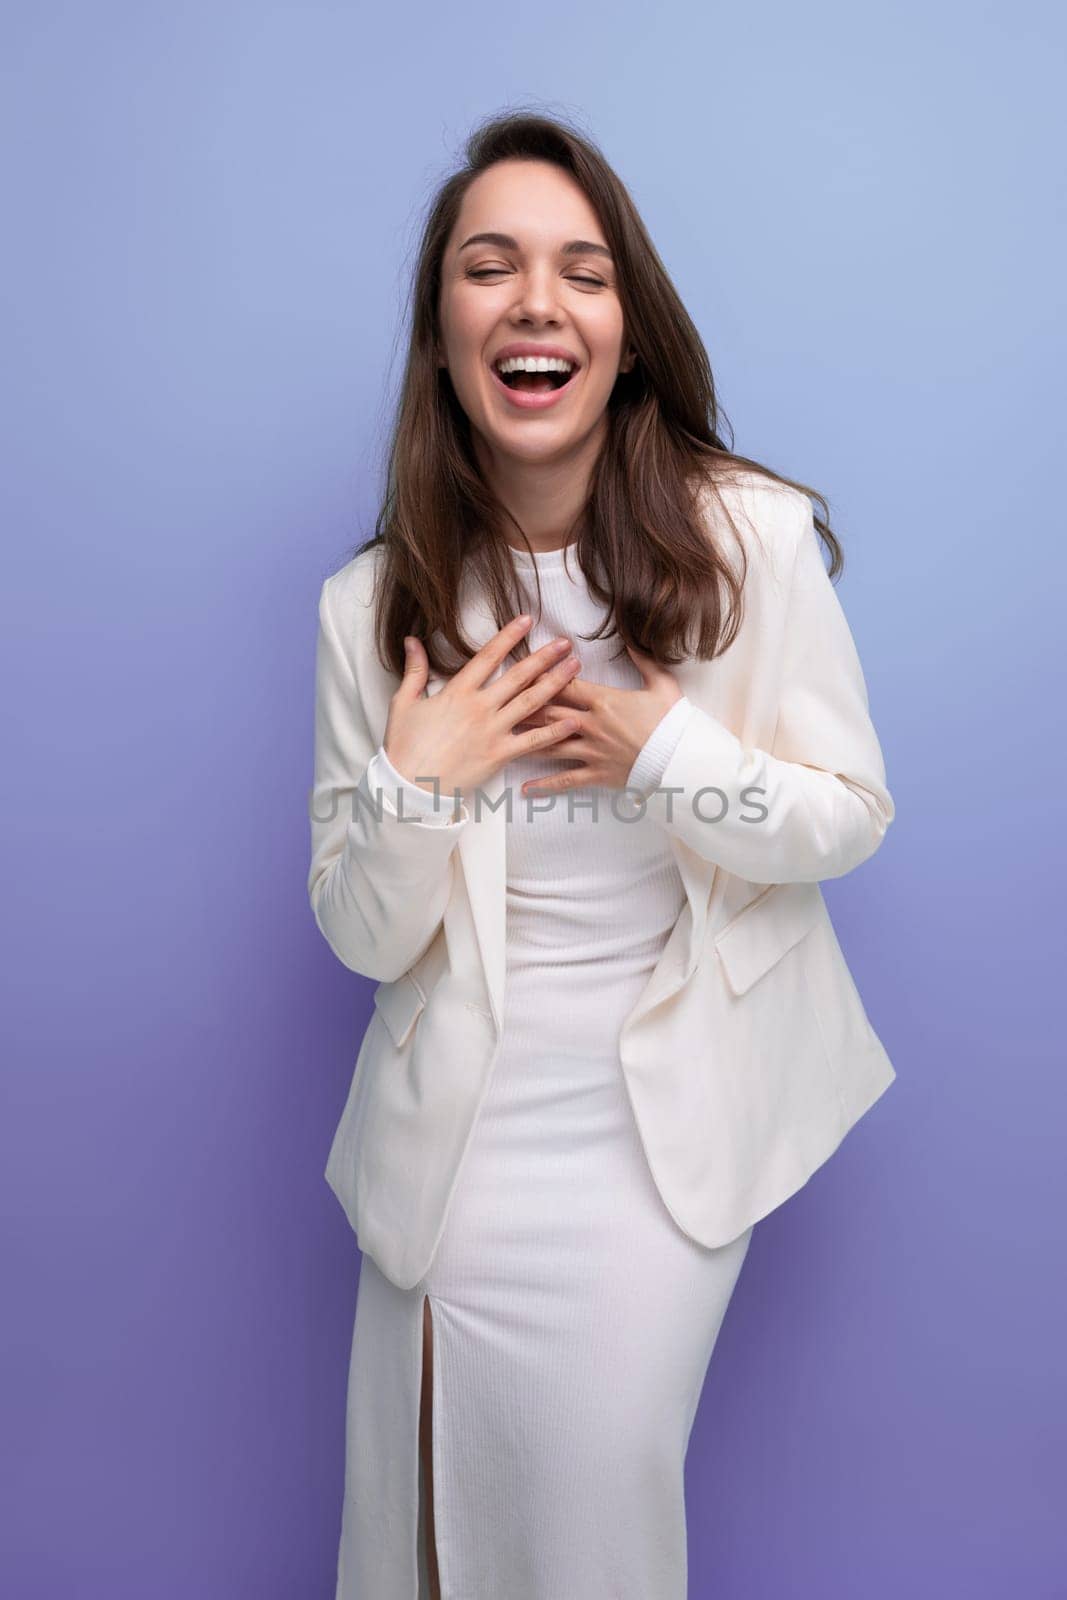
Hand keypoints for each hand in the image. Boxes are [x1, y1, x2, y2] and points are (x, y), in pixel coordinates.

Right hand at [382, 616, 584, 800]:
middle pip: (519, 676)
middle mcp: (480, 707)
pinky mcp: (499, 755)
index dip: (509, 636)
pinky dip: (554, 731)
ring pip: (531, 702)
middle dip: (544, 657)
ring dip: (556, 683)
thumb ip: (415, 670)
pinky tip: (573, 719)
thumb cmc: (404, 746)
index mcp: (458, 692)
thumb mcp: (404, 702)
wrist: (409, 786)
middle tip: (566, 643)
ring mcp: (492, 731)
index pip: (488, 656)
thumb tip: (412, 641)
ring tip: (575, 668)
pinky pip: (533, 742)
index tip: (527, 621)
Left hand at [515, 642, 682, 796]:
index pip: (564, 684)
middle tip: (498, 702)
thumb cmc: (674, 721)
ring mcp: (592, 751)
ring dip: (524, 741)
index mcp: (604, 700)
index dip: (541, 675)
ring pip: (549, 744)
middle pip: (548, 712)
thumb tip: (631, 638)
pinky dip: (544, 785)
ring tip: (500, 739)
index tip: (521, 670)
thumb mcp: (662, 683)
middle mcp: (591, 725)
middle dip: (522, 706)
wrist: (683, 758)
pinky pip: (566, 780)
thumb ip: (644, 660)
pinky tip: (524, 789)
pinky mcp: (597, 774)